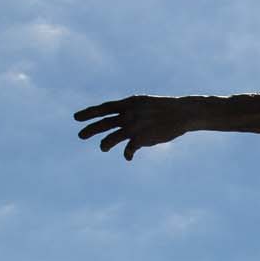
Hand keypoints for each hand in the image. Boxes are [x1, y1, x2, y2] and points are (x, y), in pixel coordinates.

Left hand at [74, 95, 193, 160]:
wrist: (183, 112)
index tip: (76, 118)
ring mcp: (134, 126)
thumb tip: (117, 121)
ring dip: (105, 144)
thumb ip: (130, 111)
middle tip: (80, 135)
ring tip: (103, 147)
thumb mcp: (144, 104)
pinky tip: (128, 157)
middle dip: (90, 129)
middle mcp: (129, 114)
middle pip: (103, 123)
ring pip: (111, 138)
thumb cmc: (164, 109)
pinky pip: (128, 149)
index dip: (89, 113)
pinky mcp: (142, 138)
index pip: (104, 108)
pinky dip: (127, 154)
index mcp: (129, 103)